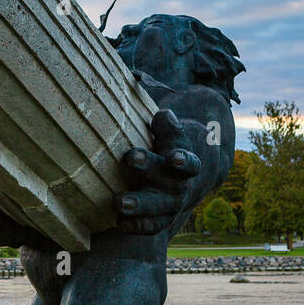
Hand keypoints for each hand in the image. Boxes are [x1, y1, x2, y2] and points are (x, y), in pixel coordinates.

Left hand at [114, 108, 200, 234]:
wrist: (183, 175)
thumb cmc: (163, 142)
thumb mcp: (165, 124)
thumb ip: (153, 108)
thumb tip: (135, 78)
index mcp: (183, 153)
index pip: (185, 147)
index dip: (177, 141)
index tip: (167, 130)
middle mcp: (180, 179)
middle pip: (170, 175)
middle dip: (150, 167)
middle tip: (130, 157)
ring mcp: (172, 202)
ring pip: (160, 206)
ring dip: (141, 205)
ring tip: (120, 203)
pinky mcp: (161, 218)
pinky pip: (152, 226)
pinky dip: (137, 226)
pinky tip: (118, 222)